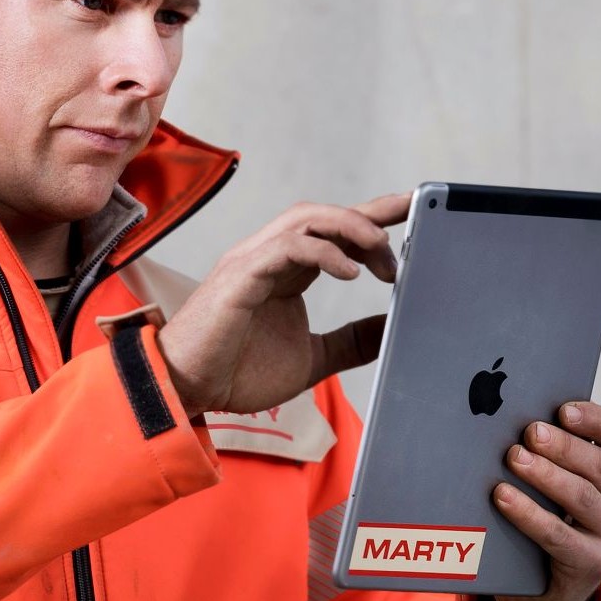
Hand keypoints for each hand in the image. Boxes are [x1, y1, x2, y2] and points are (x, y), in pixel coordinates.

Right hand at [157, 193, 408, 417]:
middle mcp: (270, 256)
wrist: (187, 389)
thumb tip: (390, 327)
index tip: (413, 211)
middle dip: (370, 218)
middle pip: (325, 216)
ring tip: (381, 250)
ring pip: (306, 219)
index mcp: (286, 270)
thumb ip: (351, 341)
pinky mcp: (241, 275)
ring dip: (350, 228)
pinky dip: (322, 253)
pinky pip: (286, 248)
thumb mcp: (313, 358)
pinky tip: (349, 271)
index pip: (335, 233)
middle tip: (404, 240)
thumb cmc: (236, 372)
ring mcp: (253, 261)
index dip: (373, 217)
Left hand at [491, 402, 600, 600]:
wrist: (555, 587)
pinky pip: (558, 534)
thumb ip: (562, 457)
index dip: (594, 419)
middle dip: (562, 447)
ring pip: (582, 497)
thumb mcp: (569, 486)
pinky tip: (503, 497)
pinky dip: (528, 513)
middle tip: (529, 433)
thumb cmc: (558, 519)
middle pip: (599, 466)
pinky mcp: (596, 564)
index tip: (563, 409)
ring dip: (545, 475)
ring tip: (514, 458)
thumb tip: (525, 420)